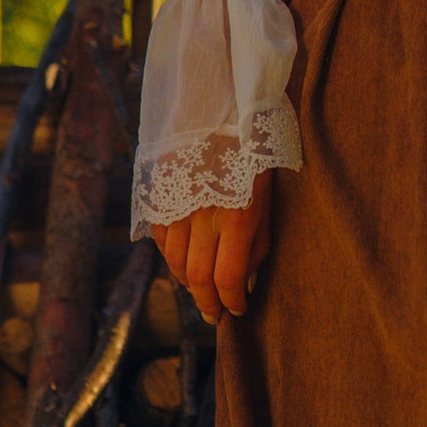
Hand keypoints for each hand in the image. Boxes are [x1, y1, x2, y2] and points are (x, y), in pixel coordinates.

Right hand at [151, 174, 275, 325]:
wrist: (221, 111)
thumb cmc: (254, 160)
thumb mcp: (267, 202)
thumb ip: (256, 245)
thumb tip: (245, 281)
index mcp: (237, 217)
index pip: (227, 278)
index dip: (231, 301)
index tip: (237, 310)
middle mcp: (203, 215)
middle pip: (197, 276)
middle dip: (207, 303)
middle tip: (214, 315)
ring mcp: (177, 206)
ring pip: (175, 261)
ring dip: (187, 283)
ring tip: (201, 292)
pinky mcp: (159, 196)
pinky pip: (161, 240)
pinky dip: (171, 258)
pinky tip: (184, 264)